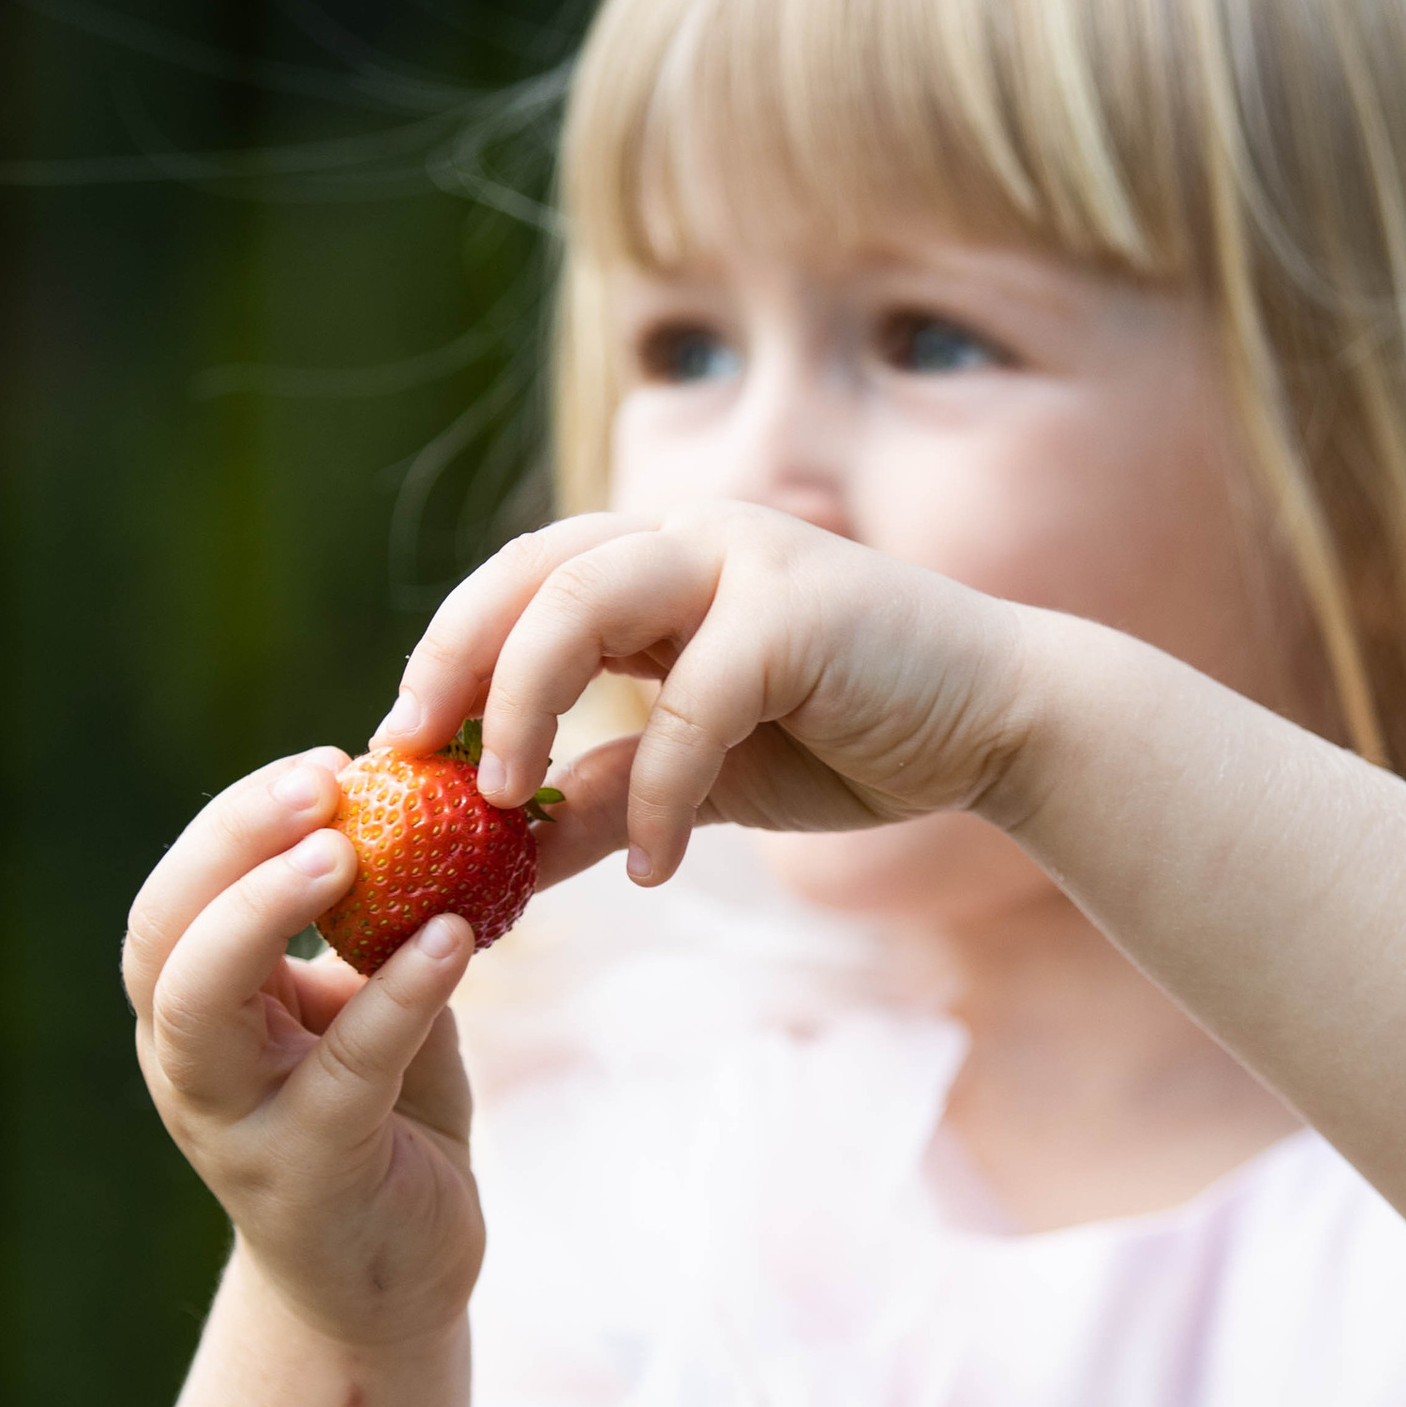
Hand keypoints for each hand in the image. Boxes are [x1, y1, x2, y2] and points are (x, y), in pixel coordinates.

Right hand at [122, 749, 486, 1348]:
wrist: (399, 1274)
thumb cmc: (383, 1122)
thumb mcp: (366, 1009)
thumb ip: (370, 927)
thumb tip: (418, 803)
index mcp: (195, 1012)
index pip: (177, 898)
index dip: (234, 824)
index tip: (326, 763)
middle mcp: (191, 1065)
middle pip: (163, 939)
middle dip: (229, 849)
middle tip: (322, 784)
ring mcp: (236, 1125)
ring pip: (202, 1007)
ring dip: (264, 914)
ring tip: (348, 846)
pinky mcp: (309, 1174)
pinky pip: (345, 1069)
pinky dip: (396, 996)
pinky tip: (452, 940)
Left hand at [378, 507, 1037, 885]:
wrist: (1003, 724)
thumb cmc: (858, 738)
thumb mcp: (711, 778)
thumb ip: (616, 797)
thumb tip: (507, 860)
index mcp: (661, 561)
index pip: (519, 582)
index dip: (448, 656)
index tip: (401, 748)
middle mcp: (691, 536)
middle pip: (525, 573)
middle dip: (454, 666)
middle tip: (417, 762)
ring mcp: (743, 557)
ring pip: (580, 603)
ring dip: (523, 703)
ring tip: (506, 800)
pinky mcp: (796, 609)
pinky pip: (689, 705)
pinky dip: (662, 795)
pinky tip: (660, 870)